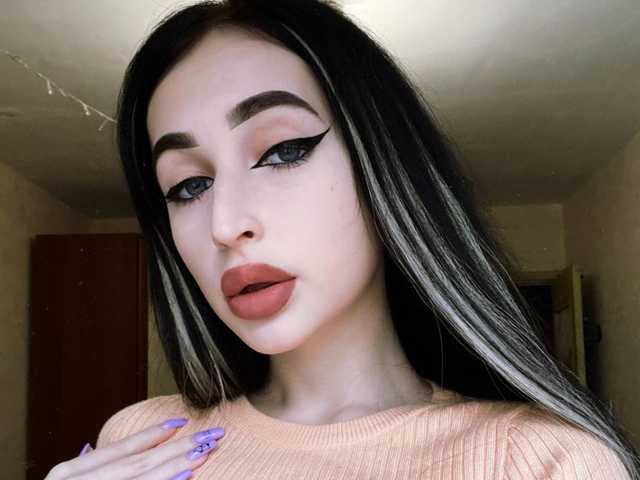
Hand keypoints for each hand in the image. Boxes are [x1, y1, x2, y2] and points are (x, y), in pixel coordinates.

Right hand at [44, 418, 224, 479]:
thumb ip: (85, 466)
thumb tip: (92, 446)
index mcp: (69, 474)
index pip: (121, 449)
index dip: (153, 434)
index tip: (181, 421)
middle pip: (139, 463)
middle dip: (177, 447)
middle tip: (209, 435)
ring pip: (143, 479)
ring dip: (178, 465)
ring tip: (203, 452)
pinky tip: (187, 478)